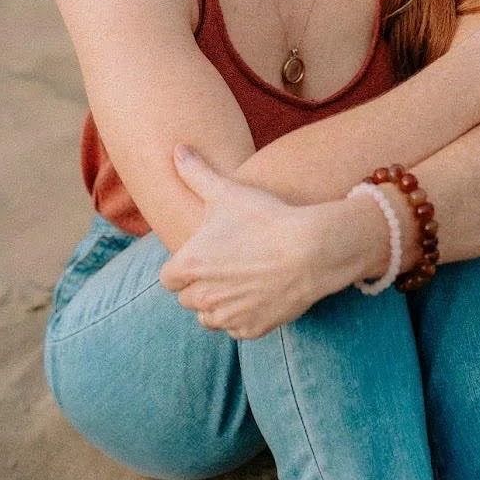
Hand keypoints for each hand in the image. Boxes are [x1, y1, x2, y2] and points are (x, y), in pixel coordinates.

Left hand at [158, 145, 325, 338]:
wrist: (311, 249)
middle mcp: (202, 297)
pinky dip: (243, 316)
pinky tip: (259, 294)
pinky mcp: (252, 330)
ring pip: (209, 317)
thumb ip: (195, 173)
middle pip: (188, 298)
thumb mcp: (227, 192)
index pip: (168, 278)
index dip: (184, 266)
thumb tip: (177, 149)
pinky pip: (237, 329)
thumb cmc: (265, 218)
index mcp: (188, 267)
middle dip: (201, 285)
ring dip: (218, 304)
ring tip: (241, 280)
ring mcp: (227, 317)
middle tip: (226, 264)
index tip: (204, 255)